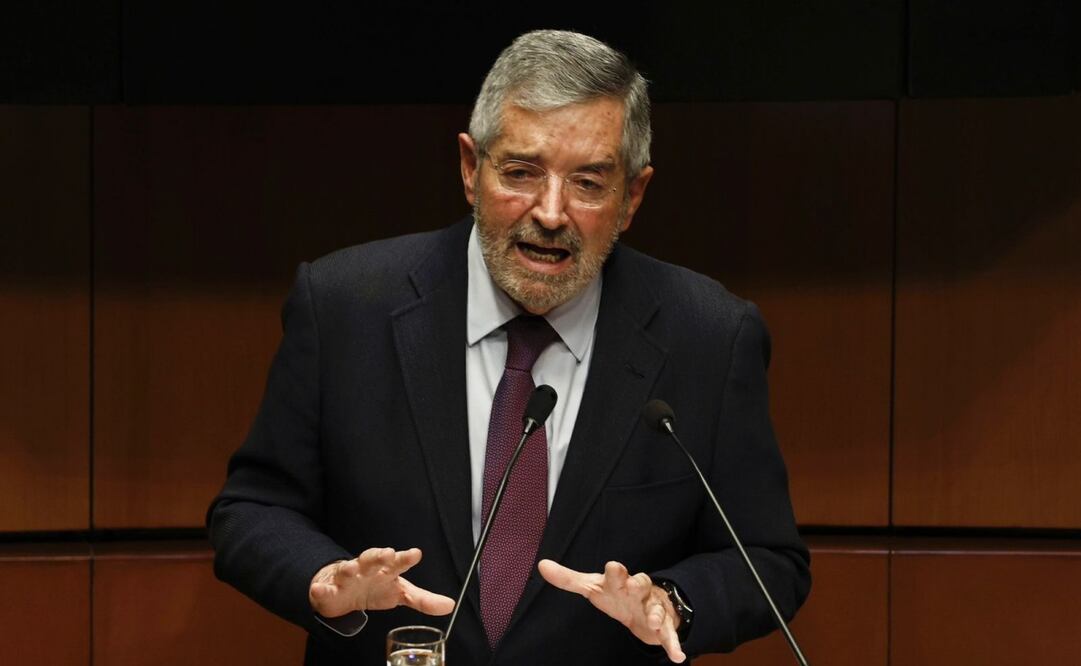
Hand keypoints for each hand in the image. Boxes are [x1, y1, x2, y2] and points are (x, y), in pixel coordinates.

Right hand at [309, 547, 454, 618]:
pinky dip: (322, 588)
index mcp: (386, 570)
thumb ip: (424, 600)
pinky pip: (324, 588)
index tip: (416, 554)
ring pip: (348, 569)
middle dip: (379, 555)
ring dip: (349, 568)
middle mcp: (367, 569)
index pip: (398, 562)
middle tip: (388, 554)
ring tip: (352, 568)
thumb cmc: (376, 587)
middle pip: (373, 558)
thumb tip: (450, 605)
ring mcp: (347, 576)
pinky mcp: (330, 588)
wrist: (345, 591)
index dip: (406, 558)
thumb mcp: (401, 594)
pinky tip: (321, 588)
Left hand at [538, 559, 685, 662]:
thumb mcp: (592, 587)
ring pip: (657, 608)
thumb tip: (542, 565)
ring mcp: (652, 607)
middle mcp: (638, 591)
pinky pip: (670, 635)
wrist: (643, 604)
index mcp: (621, 581)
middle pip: (641, 583)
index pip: (618, 572)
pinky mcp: (663, 626)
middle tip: (633, 586)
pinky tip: (678, 658)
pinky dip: (674, 645)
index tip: (613, 568)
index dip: (616, 571)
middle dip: (638, 584)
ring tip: (654, 622)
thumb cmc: (615, 593)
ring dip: (656, 614)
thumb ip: (568, 579)